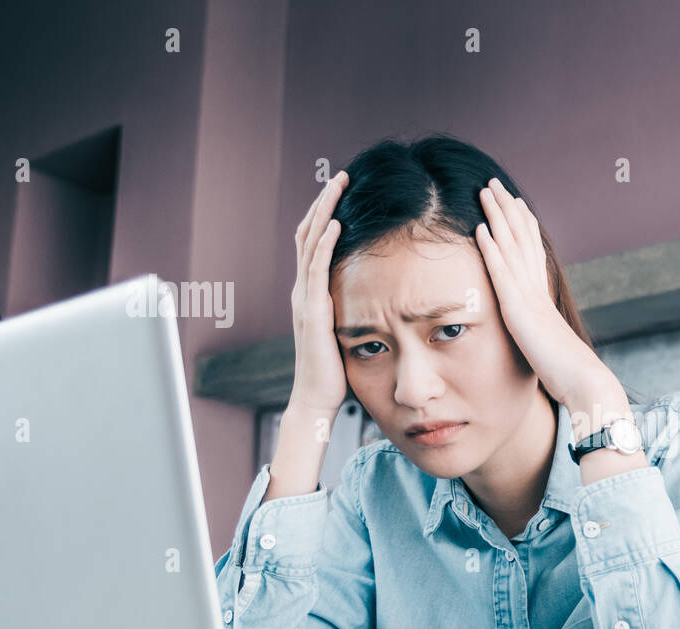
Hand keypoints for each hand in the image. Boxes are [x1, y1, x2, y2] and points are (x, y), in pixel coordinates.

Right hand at [289, 171, 350, 418]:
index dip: (326, 215)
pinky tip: (336, 224)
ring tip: (338, 185)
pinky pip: (316, 271)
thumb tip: (376, 298)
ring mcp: (305, 300)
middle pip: (309, 234)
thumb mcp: (346, 332)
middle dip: (324, 203)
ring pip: (310, 244)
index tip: (344, 191)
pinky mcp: (312, 313)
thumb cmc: (335, 372)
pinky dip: (325, 245)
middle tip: (341, 175)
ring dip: (324, 211)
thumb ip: (353, 311)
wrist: (316, 401)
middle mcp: (303, 291)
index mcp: (312, 294)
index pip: (315, 244)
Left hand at [475, 177, 615, 405]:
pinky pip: (502, 273)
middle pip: (522, 239)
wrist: (584, 382)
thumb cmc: (569, 375)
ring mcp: (529, 298)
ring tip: (485, 191)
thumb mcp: (549, 350)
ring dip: (497, 217)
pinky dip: (491, 249)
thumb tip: (540, 340)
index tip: (515, 204)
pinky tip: (480, 229)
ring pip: (511, 247)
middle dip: (508, 209)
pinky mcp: (518, 311)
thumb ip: (540, 337)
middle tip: (495, 184)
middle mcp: (537, 290)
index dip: (522, 225)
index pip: (532, 252)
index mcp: (543, 298)